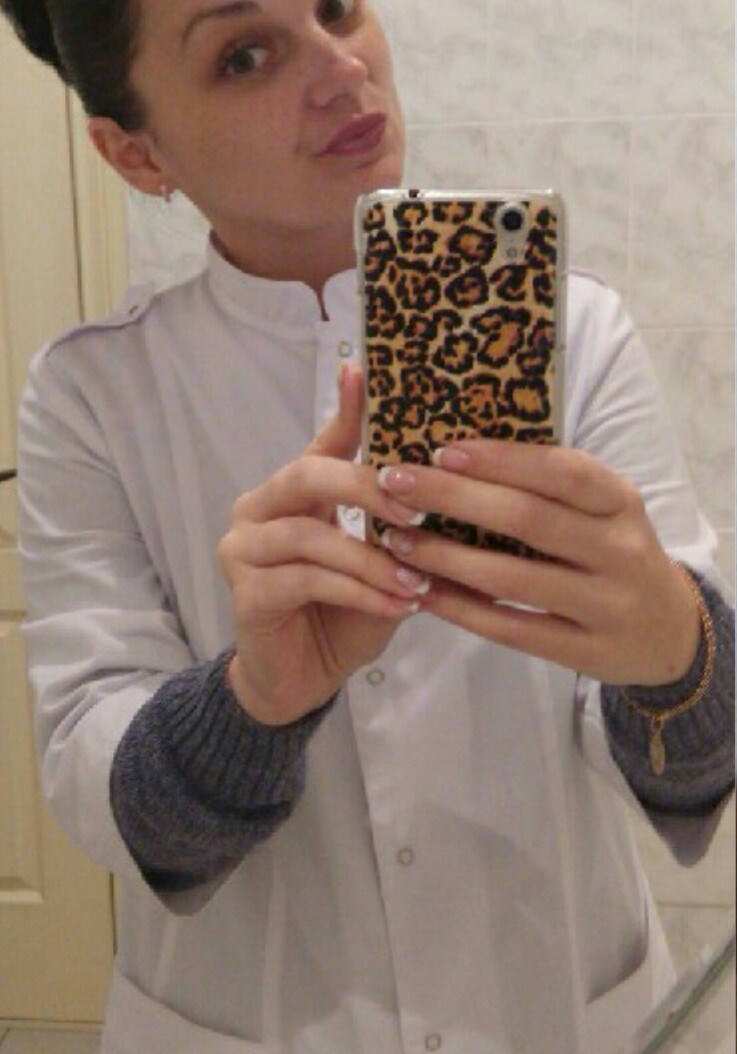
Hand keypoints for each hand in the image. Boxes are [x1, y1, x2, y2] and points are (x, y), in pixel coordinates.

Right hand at [217, 365, 429, 724]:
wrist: (302, 681)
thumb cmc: (345, 615)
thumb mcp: (382, 562)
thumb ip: (396, 524)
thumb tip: (450, 484)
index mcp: (294, 493)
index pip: (322, 443)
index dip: (345, 409)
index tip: (364, 371)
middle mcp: (259, 509)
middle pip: (307, 475)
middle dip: (366, 487)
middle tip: (417, 506)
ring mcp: (243, 549)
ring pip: (310, 535)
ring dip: (372, 557)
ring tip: (418, 580)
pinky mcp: (245, 593)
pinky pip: (306, 579)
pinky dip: (357, 590)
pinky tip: (396, 604)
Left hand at [376, 439, 701, 686]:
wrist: (667, 633)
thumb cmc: (612, 552)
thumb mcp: (602, 511)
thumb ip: (549, 486)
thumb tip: (457, 451)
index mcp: (621, 501)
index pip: (562, 471)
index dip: (502, 459)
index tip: (443, 449)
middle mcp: (619, 549)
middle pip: (530, 519)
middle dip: (455, 499)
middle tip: (395, 484)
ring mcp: (606, 604)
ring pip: (515, 577)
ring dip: (447, 557)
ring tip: (396, 540)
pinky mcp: (585, 651)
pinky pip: (512, 628)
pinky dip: (462, 608)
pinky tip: (422, 590)